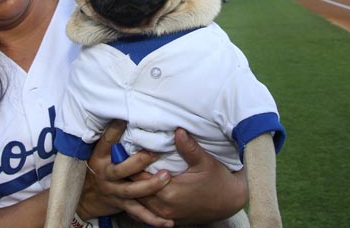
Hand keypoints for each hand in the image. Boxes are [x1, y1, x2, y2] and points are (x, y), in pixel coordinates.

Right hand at [76, 120, 174, 226]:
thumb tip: (125, 113)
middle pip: (121, 169)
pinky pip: (139, 213)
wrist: (84, 198)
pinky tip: (168, 222)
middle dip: (139, 162)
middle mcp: (106, 174)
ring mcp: (113, 191)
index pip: (106, 141)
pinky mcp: (121, 205)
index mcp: (100, 157)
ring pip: (132, 191)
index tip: (124, 118)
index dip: (114, 130)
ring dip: (150, 186)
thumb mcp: (99, 151)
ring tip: (166, 178)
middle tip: (155, 153)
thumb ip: (112, 137)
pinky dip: (153, 219)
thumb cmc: (97, 167)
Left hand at [132, 128, 248, 224]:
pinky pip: (148, 212)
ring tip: (125, 172)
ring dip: (134, 189)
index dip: (131, 164)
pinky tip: (139, 188)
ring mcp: (167, 216)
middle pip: (135, 191)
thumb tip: (178, 130)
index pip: (140, 177)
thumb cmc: (218, 180)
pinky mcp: (170, 220)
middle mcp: (164, 207)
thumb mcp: (204, 161)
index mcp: (170, 192)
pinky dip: (142, 200)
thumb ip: (188, 147)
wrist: (230, 202)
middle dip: (128, 176)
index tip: (123, 150)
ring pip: (140, 203)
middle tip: (119, 160)